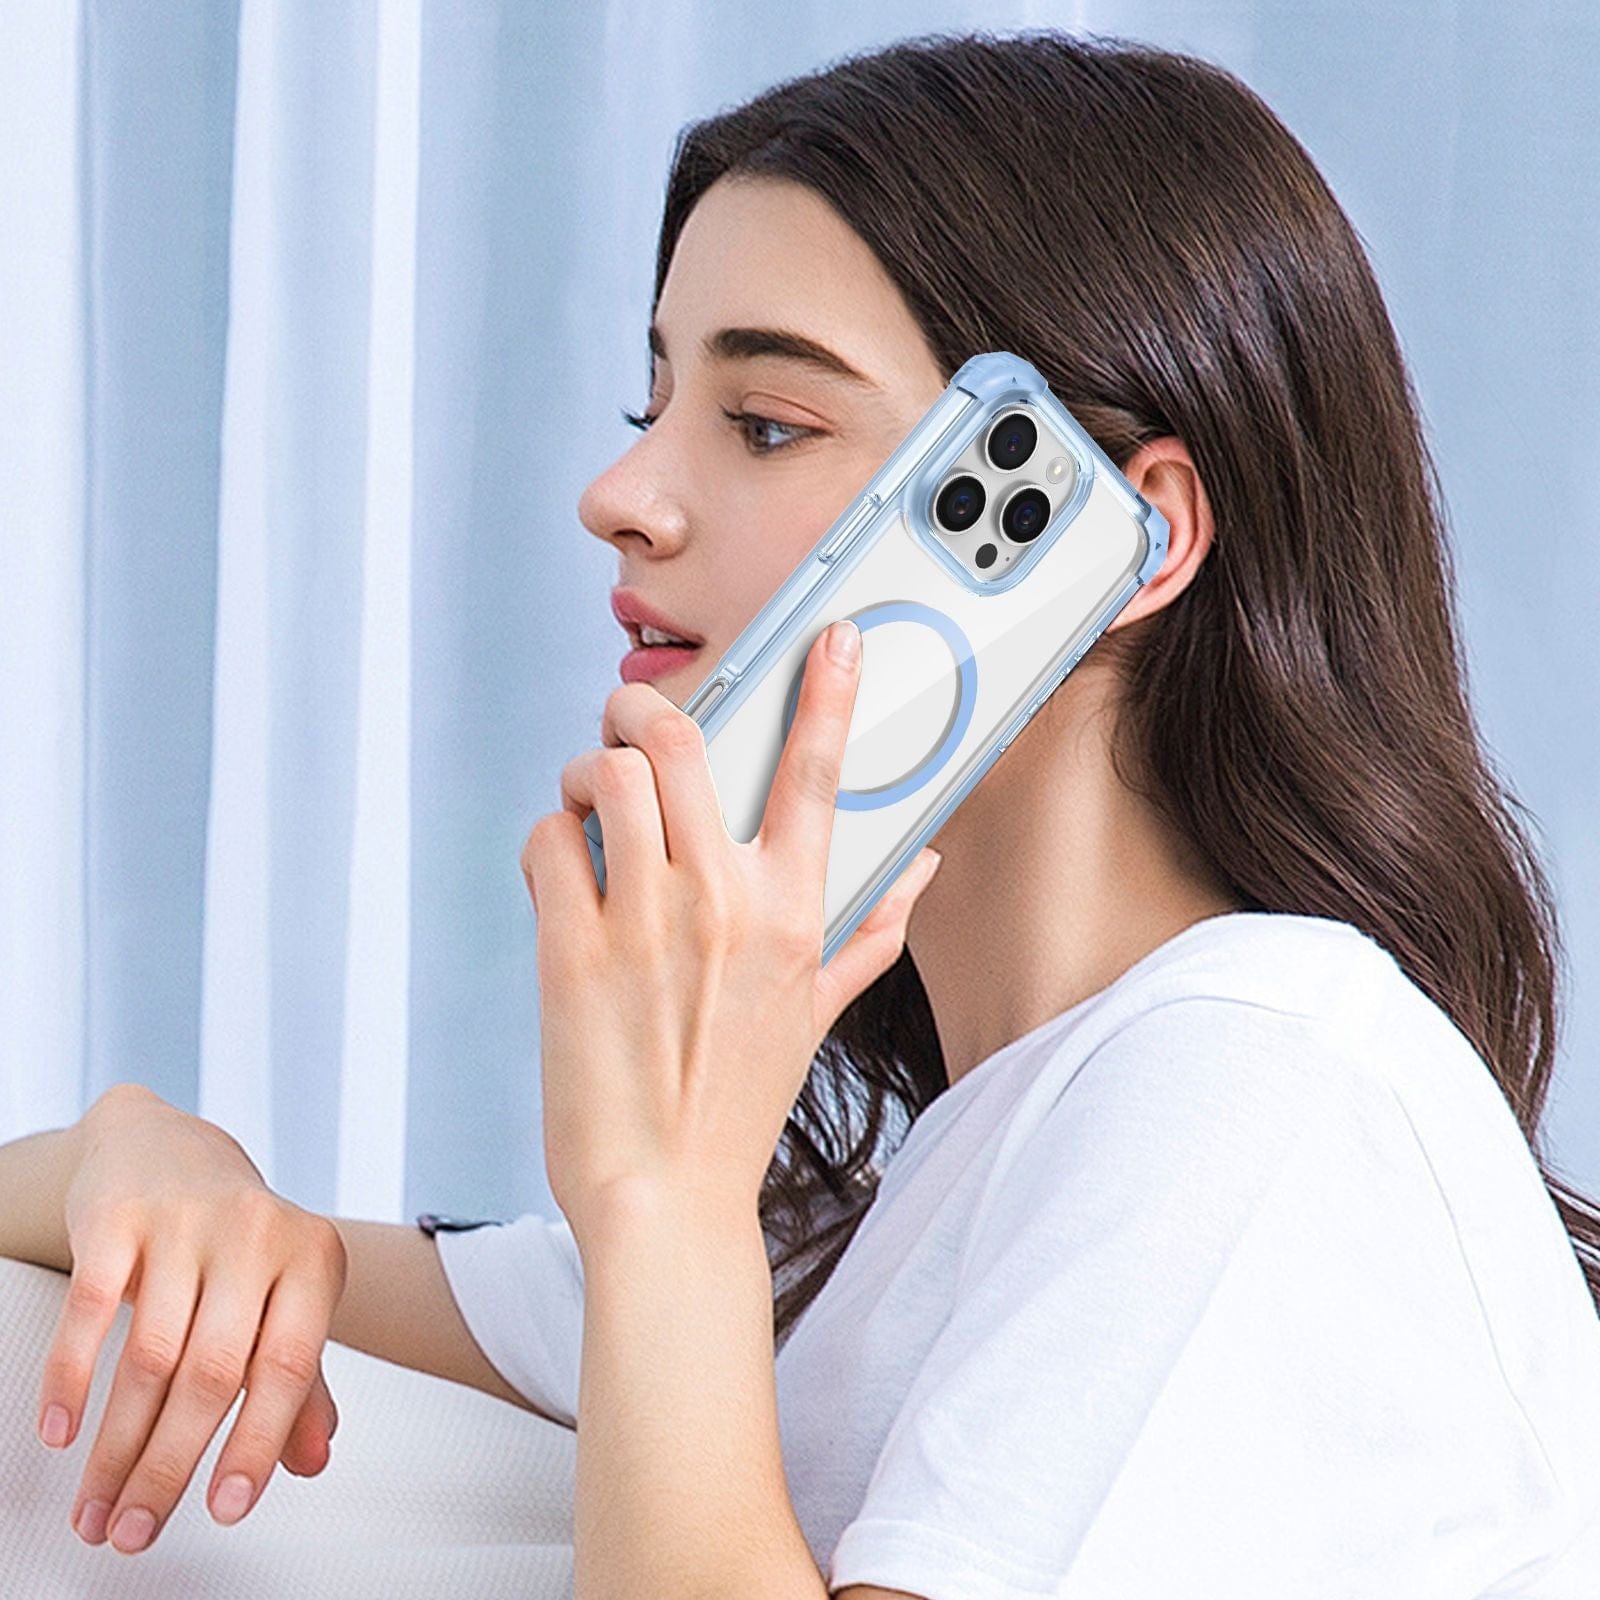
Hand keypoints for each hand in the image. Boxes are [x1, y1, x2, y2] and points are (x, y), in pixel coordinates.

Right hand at [38, 1083, 346, 1553]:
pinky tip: (61, 1432)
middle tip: (135, 1529)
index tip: (225, 1510)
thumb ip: (303, 1380)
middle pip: (212, 1374)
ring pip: (149, 1357)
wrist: (164, 1143)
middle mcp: (257, 1233)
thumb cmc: (232, 1238)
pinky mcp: (118, 1218)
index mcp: (313, 1256)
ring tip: (95, 1505)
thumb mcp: (284, 1294)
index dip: (257, 1444)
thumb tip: (314, 1459)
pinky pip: (90, 1311)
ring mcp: (187, 1222)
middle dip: (169, 1467)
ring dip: (116, 1447)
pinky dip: (70, 1380)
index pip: (289, 1367)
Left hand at [519, 618, 941, 1240]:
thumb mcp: (817, 1012)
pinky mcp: (570, 950)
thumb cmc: (738, 1101)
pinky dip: (547, 836)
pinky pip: (546, 840)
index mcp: (794, 913)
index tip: (832, 639)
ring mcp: (644, 924)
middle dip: (645, 709)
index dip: (829, 693)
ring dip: (587, 768)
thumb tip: (917, 868)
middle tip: (632, 720)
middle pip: (681, 740)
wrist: (664, 1195)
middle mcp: (724, 904)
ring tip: (590, 797)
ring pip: (605, 775)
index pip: (821, 777)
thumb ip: (869, 931)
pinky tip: (562, 866)